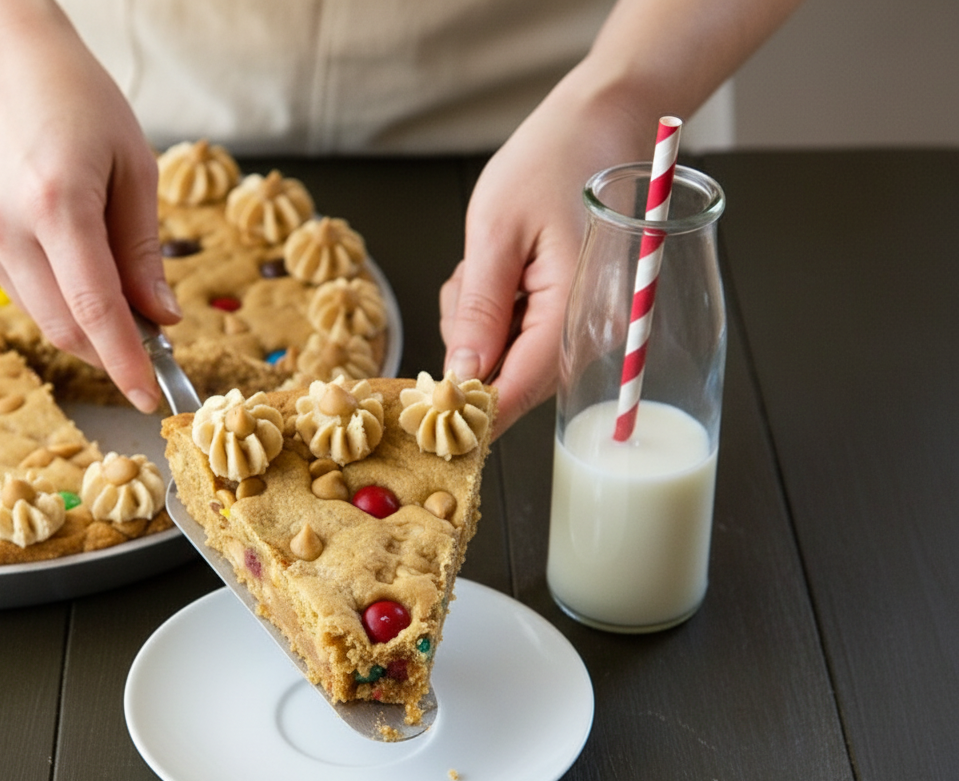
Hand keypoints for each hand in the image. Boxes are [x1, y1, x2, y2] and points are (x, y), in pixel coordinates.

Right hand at [0, 0, 179, 411]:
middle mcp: (7, 227)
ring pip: (44, 317)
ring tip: (121, 297)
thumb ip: (144, 252)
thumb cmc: (77, 100)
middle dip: (112, 351)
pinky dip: (59, 298)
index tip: (150, 396)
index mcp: (57, 202)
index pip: (95, 310)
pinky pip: (23, 293)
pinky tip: (74, 260)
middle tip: (154, 349)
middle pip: (66, 327)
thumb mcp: (134, 167)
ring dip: (88, 326)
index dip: (126, 362)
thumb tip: (161, 318)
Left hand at [441, 71, 644, 437]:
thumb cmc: (555, 159)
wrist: (605, 120)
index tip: (424, 410)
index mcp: (580, 313)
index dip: (469, 406)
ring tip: (489, 260)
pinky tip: (502, 266)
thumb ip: (481, 310)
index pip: (520, 389)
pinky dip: (497, 309)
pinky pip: (521, 335)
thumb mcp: (498, 229)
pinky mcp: (577, 315)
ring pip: (510, 356)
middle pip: (511, 377)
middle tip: (470, 276)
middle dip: (472, 340)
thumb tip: (463, 377)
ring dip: (481, 320)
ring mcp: (589, 326)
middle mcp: (595, 332)